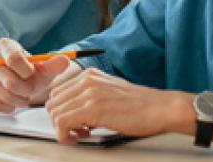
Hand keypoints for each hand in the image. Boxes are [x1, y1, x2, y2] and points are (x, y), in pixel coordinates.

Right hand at [0, 38, 77, 112]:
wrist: (20, 83)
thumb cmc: (31, 74)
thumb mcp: (44, 68)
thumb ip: (54, 64)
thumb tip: (65, 60)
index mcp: (5, 45)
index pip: (14, 58)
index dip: (27, 72)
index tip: (32, 74)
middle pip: (9, 81)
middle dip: (25, 90)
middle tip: (30, 91)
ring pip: (2, 94)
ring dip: (17, 100)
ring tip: (23, 97)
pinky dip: (5, 107)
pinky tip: (11, 104)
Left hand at [45, 68, 192, 142]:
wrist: (159, 108)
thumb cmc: (139, 105)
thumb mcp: (109, 92)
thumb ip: (89, 96)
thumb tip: (72, 111)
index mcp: (90, 75)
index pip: (57, 92)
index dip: (61, 111)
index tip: (73, 122)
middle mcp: (87, 80)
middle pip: (52, 102)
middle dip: (59, 120)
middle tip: (76, 130)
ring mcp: (89, 93)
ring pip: (55, 113)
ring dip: (63, 129)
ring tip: (81, 134)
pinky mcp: (93, 108)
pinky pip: (62, 123)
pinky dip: (66, 135)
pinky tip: (80, 137)